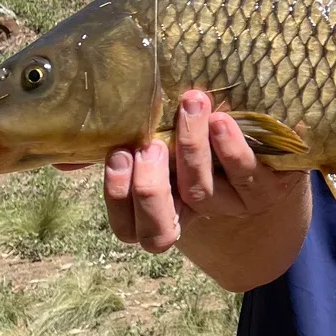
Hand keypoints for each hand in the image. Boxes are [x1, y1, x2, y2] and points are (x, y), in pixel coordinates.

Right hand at [99, 90, 306, 253]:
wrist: (277, 157)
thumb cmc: (207, 148)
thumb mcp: (164, 149)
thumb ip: (120, 150)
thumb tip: (58, 157)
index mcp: (162, 210)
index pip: (128, 228)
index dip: (119, 199)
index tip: (120, 155)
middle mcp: (194, 215)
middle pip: (160, 231)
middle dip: (149, 188)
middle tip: (150, 147)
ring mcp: (232, 206)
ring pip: (202, 193)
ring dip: (192, 149)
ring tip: (190, 105)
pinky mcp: (268, 189)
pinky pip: (247, 175)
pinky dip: (232, 148)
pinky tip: (223, 122)